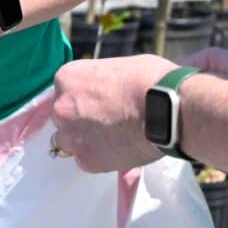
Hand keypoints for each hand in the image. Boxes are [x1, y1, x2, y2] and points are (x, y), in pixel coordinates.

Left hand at [48, 53, 176, 172]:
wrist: (166, 109)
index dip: (83, 98)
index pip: (65, 91)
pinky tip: (120, 148)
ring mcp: (72, 136)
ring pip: (71, 141)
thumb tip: (103, 91)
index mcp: (66, 78)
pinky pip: (87, 160)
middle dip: (81, 119)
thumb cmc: (148, 80)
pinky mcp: (86, 160)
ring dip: (86, 140)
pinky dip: (100, 157)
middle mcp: (61, 107)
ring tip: (114, 137)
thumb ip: (99, 82)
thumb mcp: (116, 67)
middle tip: (107, 120)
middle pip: (64, 116)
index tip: (98, 103)